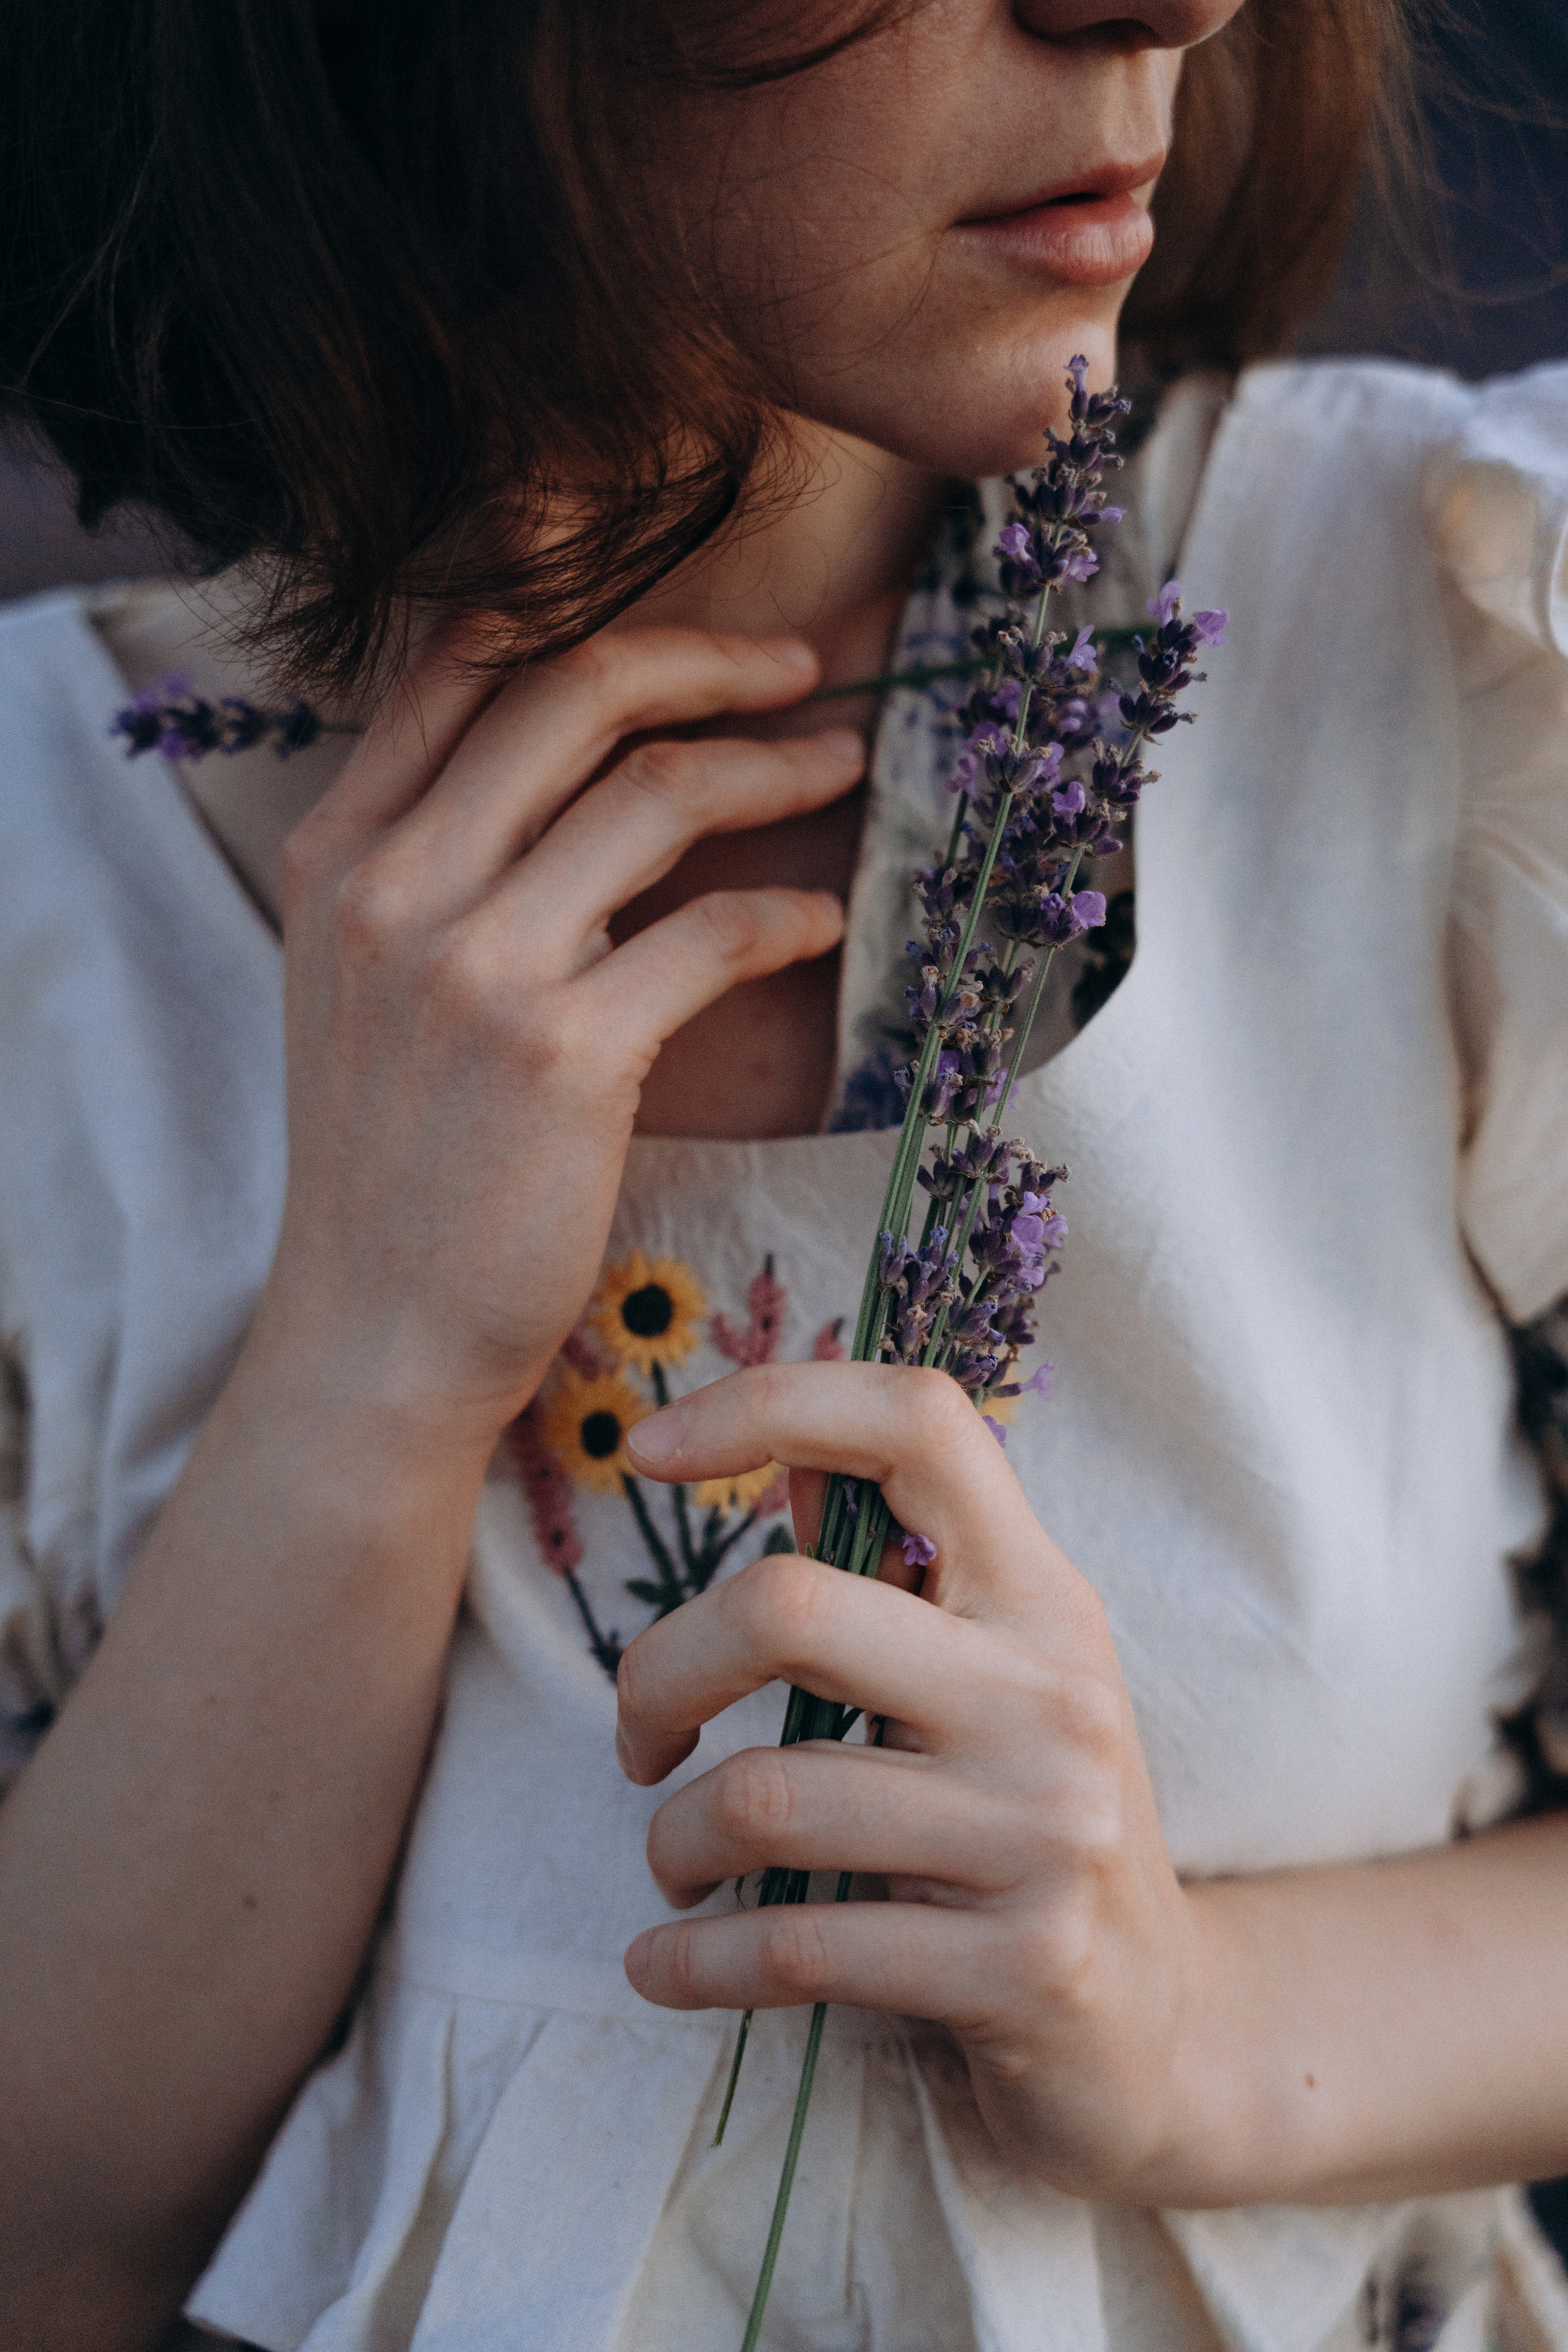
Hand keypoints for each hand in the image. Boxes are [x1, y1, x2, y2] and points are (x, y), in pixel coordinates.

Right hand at [253, 629, 859, 1449]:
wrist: (377, 1329)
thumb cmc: (397, 1163)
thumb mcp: (369, 984)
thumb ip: (438, 863)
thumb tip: (581, 770)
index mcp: (338, 853)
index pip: (463, 661)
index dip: (594, 608)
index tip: (694, 632)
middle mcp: (392, 885)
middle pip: (575, 693)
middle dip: (712, 658)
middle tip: (807, 666)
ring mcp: (472, 965)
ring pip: (657, 791)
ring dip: (775, 767)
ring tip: (841, 769)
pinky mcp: (561, 1051)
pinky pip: (710, 930)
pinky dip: (784, 913)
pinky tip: (818, 923)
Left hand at [615, 1361, 1217, 2202]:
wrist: (1166, 2025)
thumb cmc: (1031, 1819)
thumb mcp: (989, 1675)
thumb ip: (891, 1567)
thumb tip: (784, 1452)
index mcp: (1040, 1595)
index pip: (919, 1424)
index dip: (771, 1402)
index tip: (649, 1452)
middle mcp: (1052, 1693)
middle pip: (787, 1609)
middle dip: (659, 1674)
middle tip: (640, 1737)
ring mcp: (1043, 1832)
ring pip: (766, 1797)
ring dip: (674, 1841)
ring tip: (678, 1864)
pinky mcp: (1019, 1967)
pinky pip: (795, 1946)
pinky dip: (694, 1961)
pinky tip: (666, 1965)